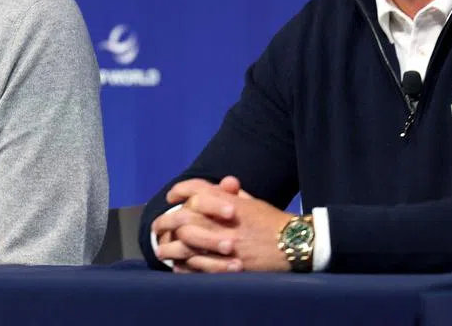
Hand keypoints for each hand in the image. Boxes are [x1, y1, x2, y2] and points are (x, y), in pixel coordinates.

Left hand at [155, 176, 295, 272]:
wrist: (295, 244)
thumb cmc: (273, 222)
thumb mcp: (253, 203)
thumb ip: (233, 194)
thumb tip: (222, 184)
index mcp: (229, 202)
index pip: (196, 190)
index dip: (180, 190)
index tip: (171, 197)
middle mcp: (224, 221)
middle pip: (184, 217)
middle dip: (165, 221)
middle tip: (157, 227)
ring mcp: (224, 244)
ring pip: (186, 243)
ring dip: (170, 247)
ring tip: (161, 250)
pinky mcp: (228, 265)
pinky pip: (199, 266)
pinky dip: (185, 266)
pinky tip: (178, 266)